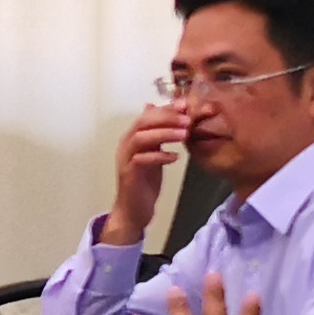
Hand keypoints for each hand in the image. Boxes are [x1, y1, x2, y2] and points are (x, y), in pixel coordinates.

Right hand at [102, 101, 191, 246]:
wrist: (133, 209)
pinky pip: (142, 160)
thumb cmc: (145, 181)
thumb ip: (157, 134)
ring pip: (141, 138)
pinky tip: (175, 157)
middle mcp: (126, 144)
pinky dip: (159, 156)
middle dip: (166, 118)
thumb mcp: (153, 153)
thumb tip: (161, 115)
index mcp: (132, 136)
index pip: (148, 115)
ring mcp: (126, 158)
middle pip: (143, 122)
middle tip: (187, 119)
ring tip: (184, 134)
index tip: (186, 105)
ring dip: (163, 133)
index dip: (166, 109)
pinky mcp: (129, 173)